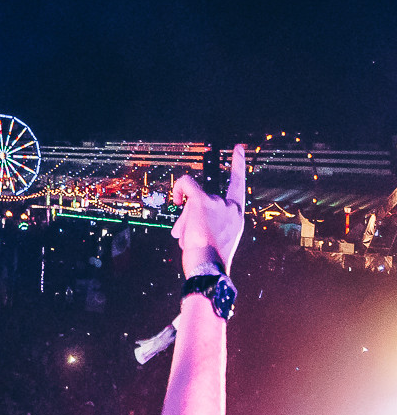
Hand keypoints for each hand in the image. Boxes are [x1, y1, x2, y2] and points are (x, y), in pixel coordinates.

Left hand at [171, 144, 246, 277]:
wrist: (208, 267)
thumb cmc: (207, 260)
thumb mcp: (212, 240)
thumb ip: (205, 226)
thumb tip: (181, 226)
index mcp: (237, 215)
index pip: (239, 185)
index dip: (238, 165)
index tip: (238, 148)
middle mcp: (232, 207)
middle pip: (203, 200)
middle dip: (190, 218)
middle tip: (186, 236)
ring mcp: (219, 203)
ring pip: (191, 201)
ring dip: (184, 221)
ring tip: (187, 239)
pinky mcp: (203, 202)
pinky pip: (188, 184)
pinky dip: (180, 188)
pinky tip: (175, 198)